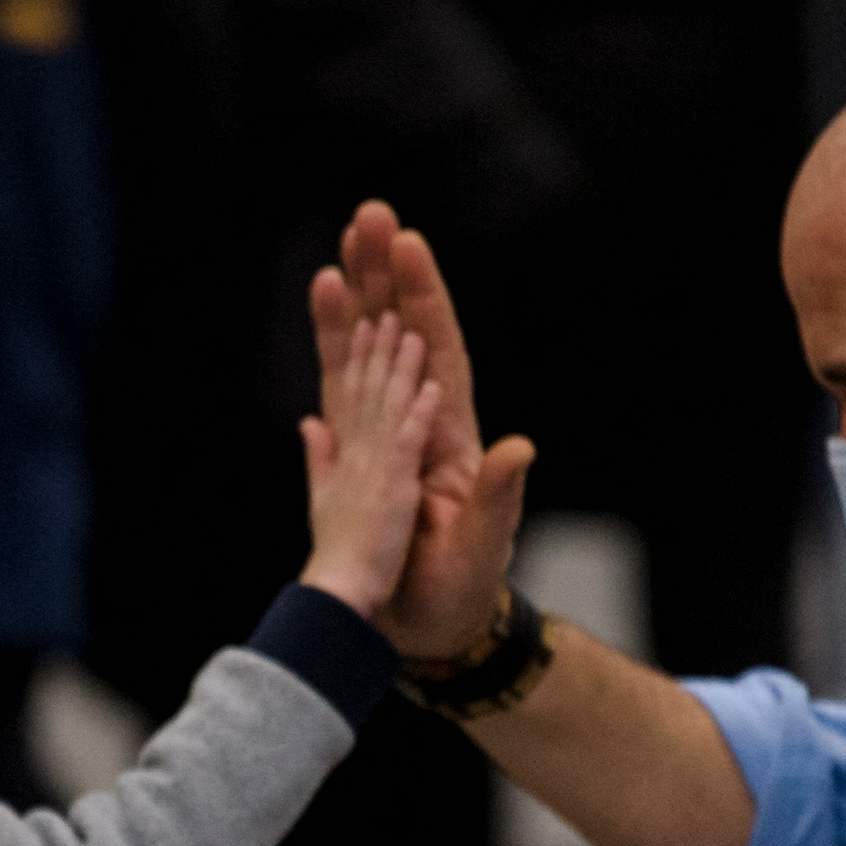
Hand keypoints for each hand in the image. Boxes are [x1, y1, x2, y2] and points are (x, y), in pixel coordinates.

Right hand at [312, 199, 536, 659]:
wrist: (432, 632)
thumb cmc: (463, 594)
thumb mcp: (484, 546)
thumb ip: (498, 498)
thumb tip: (519, 447)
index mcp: (451, 437)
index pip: (439, 350)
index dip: (423, 298)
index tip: (406, 245)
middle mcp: (420, 424)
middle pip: (400, 333)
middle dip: (384, 276)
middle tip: (368, 213)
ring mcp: (388, 436)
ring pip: (368, 352)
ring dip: (357, 300)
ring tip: (340, 246)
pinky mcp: (361, 456)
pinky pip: (343, 391)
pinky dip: (334, 351)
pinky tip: (325, 314)